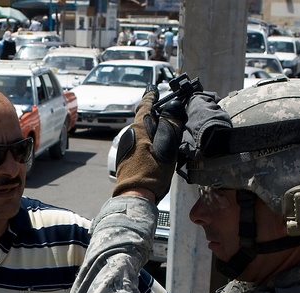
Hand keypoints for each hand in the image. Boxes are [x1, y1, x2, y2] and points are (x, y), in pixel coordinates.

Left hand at [113, 87, 176, 201]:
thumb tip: (173, 107)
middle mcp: (129, 134)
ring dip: (153, 131)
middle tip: (169, 117)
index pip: (145, 105)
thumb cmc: (152, 171)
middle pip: (144, 120)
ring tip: (166, 137)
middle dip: (156, 117)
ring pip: (142, 133)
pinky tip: (157, 151)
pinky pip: (140, 144)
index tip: (154, 90)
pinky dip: (149, 142)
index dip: (151, 96)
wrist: (135, 194)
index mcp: (139, 127)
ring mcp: (126, 147)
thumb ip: (171, 124)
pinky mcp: (126, 158)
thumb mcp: (167, 145)